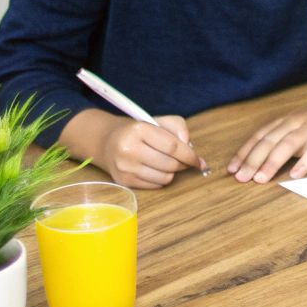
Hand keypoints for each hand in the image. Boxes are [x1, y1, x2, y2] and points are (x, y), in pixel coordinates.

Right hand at [85, 112, 204, 188]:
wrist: (107, 142)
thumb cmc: (138, 131)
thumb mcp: (158, 121)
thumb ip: (178, 127)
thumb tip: (189, 146)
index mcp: (139, 129)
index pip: (173, 147)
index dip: (190, 155)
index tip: (199, 161)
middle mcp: (129, 149)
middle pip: (170, 164)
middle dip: (183, 164)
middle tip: (184, 161)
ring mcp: (125, 167)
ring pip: (164, 177)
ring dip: (172, 172)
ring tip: (168, 163)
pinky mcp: (123, 181)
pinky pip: (155, 185)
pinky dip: (161, 179)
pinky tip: (156, 169)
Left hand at [228, 93, 306, 183]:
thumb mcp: (297, 128)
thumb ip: (280, 141)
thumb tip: (256, 163)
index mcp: (284, 123)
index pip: (259, 137)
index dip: (244, 153)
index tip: (231, 169)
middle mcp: (294, 124)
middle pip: (269, 141)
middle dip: (253, 160)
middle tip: (241, 178)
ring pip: (288, 145)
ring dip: (272, 162)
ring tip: (260, 178)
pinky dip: (304, 162)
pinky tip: (296, 175)